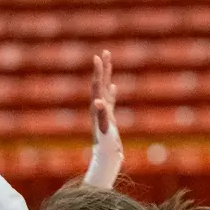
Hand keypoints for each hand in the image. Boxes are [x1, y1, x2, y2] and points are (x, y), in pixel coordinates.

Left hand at [84, 50, 122, 187]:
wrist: (106, 157)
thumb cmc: (106, 144)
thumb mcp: (104, 128)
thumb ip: (101, 114)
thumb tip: (97, 101)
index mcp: (97, 107)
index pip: (97, 85)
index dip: (98, 71)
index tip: (96, 57)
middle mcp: (98, 107)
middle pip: (99, 83)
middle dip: (102, 68)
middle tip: (104, 52)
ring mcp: (103, 112)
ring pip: (104, 89)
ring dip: (107, 76)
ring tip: (108, 62)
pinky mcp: (108, 118)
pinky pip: (110, 100)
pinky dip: (111, 92)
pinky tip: (113, 86)